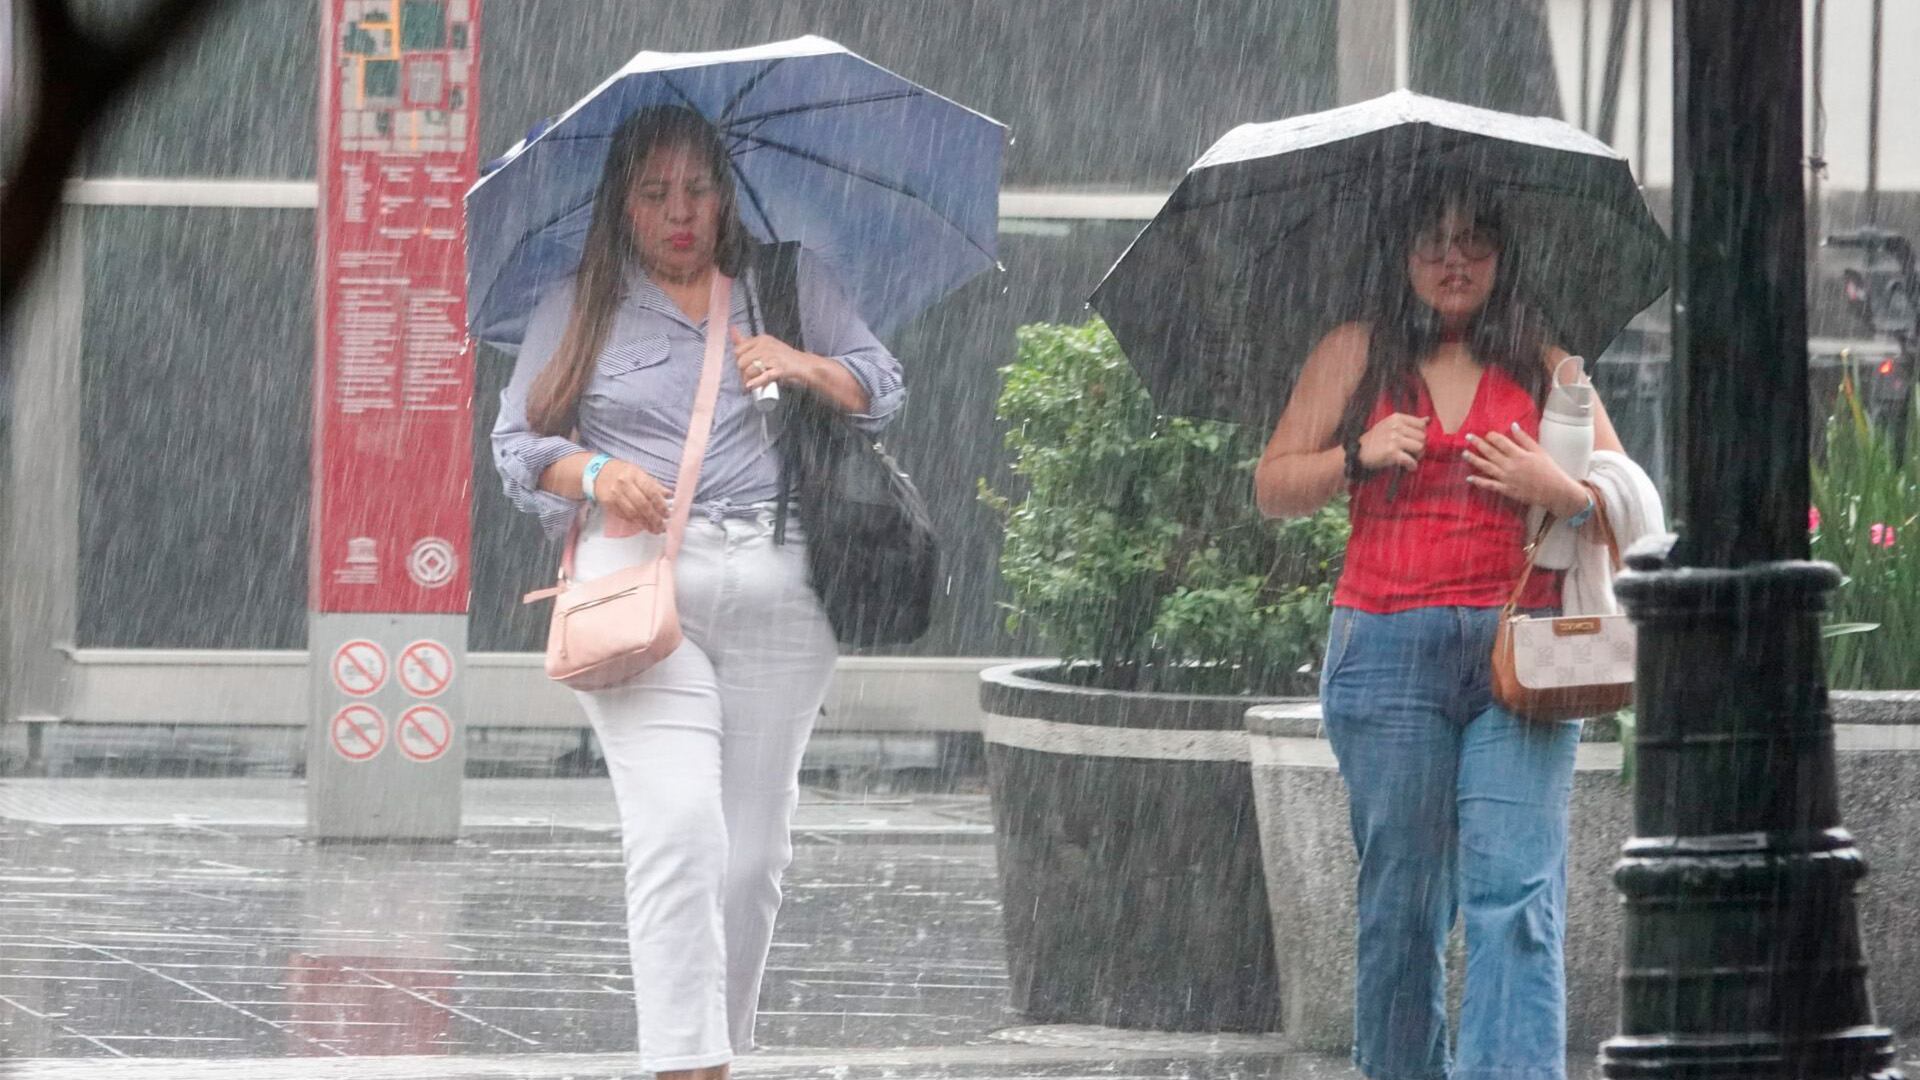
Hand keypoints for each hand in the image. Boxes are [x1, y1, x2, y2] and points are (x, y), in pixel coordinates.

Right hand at [593, 458, 672, 533]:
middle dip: (654, 518)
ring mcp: (615, 495)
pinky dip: (635, 522)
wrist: (598, 473)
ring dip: (645, 524)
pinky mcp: (608, 504)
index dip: (660, 505)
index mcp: (635, 475)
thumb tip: (669, 494)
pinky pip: (624, 516)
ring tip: (654, 529)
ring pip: (633, 513)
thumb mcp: (639, 473)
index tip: (667, 514)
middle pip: (642, 505)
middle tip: (662, 526)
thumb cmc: (622, 472)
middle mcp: (624, 484)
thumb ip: (654, 485)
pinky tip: (642, 525)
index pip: (651, 491)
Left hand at [730, 327, 820, 393]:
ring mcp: (773, 357)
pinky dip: (756, 382)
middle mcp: (766, 346)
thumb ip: (748, 341)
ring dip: (748, 380)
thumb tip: (731, 328)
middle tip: (747, 380)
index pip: (738, 350)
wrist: (805, 365)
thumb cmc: (783, 357)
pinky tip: (750, 386)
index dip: (739, 362)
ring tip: (751, 386)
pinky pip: (764, 376)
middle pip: (742, 361)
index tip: (743, 369)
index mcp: (761, 339)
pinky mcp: (780, 369)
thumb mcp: (765, 345)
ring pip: (751, 370)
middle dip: (742, 373)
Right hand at [1358, 412, 1426, 470]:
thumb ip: (1408, 423)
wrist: (1357, 452)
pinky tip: (1409, 468)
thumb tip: (1428, 419)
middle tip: (1413, 454)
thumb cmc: (1374, 440)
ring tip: (1410, 459)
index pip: (1421, 425)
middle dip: (1420, 447)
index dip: (1421, 435)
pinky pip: (1411, 460)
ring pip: (1420, 447)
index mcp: (1396, 418)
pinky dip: (1412, 466)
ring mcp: (1394, 439)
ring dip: (1417, 456)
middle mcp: (1396, 426)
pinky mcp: (1392, 452)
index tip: (1414, 442)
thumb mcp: (1389, 426)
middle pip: (1422, 437)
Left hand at [1464, 423, 1588, 516]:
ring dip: (1474, 460)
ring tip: (1464, 453)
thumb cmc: (1549, 470)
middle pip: (1490, 452)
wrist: (1555, 491)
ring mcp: (1507, 478)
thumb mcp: (1539, 451)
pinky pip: (1490, 485)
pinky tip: (1469, 478)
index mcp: (1519, 454)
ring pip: (1486, 467)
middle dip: (1478, 444)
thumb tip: (1513, 425)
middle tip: (1467, 437)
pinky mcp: (1506, 490)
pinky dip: (1479, 481)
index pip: (1501, 442)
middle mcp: (1510, 465)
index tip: (1487, 434)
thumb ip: (1524, 439)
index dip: (1492, 437)